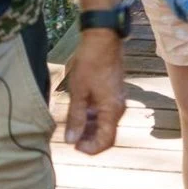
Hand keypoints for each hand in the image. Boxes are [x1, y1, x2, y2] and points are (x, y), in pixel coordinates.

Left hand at [64, 26, 126, 155]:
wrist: (102, 39)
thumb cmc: (90, 64)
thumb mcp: (78, 92)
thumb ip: (75, 118)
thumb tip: (71, 140)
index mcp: (112, 111)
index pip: (106, 141)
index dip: (91, 149)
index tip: (74, 147)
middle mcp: (118, 108)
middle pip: (106, 134)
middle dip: (88, 139)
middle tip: (70, 138)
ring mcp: (117, 100)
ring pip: (104, 123)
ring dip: (88, 128)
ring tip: (70, 125)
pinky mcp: (113, 93)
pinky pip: (104, 112)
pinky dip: (91, 116)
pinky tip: (77, 112)